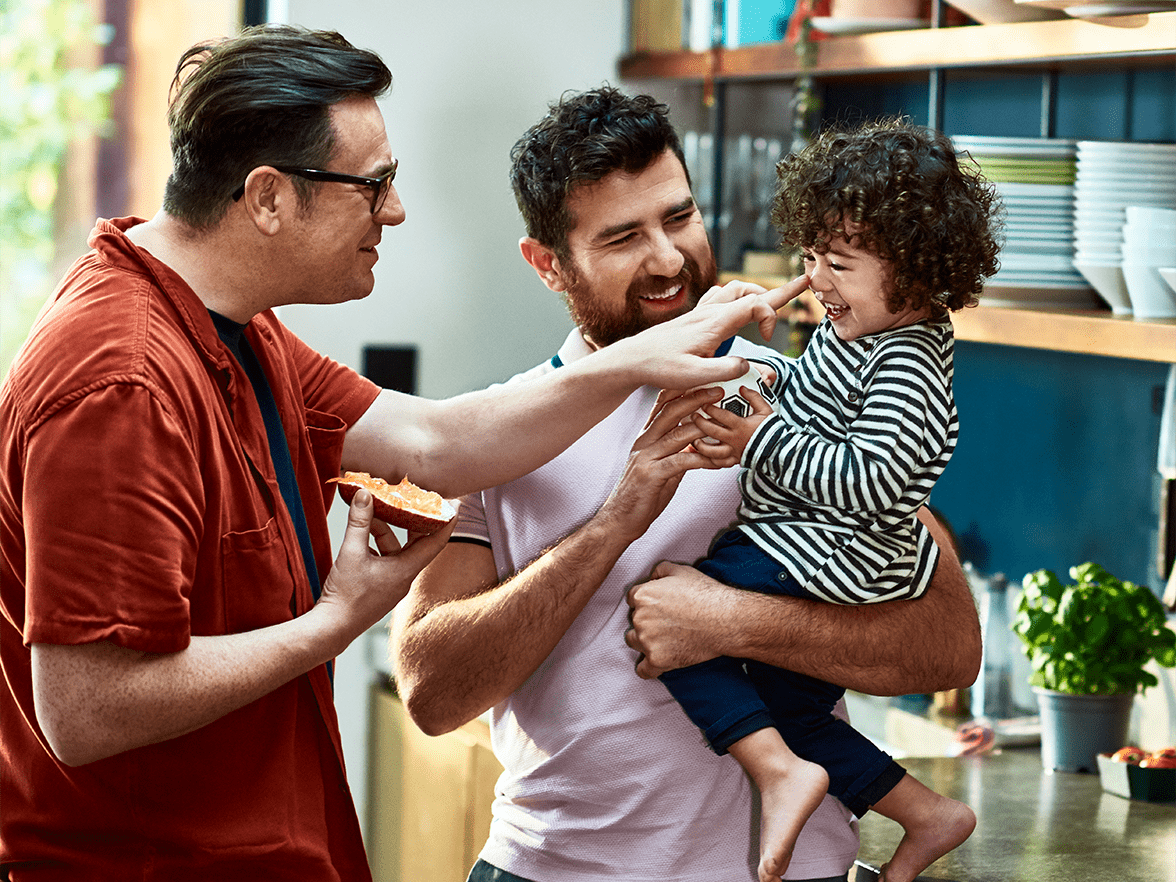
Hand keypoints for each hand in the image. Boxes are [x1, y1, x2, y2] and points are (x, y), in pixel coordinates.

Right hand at [316, 488, 454, 640]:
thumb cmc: (345, 596)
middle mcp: (404, 578)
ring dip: (384, 532)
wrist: (332, 628)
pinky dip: (376, 546)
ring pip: (396, 551)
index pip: (436, 542)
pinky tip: (360, 538)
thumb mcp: (351, 552)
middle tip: (409, 502)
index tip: (452, 507)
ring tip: (369, 516)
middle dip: (411, 522)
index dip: (445, 523)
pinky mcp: (381, 588)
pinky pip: (385, 561)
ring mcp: (392, 584)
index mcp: (406, 570)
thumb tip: (364, 495)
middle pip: (416, 544)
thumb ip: (359, 521)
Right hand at [598, 388, 724, 543]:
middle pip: (670, 412)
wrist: (620, 520)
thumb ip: (676, 453)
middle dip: (696, 398)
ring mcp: (646, 458)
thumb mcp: (660, 468)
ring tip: (725, 424)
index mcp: (646, 438)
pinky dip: (702, 458)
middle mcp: (644, 443)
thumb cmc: (641, 495)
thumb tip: (696, 443)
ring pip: (677, 434)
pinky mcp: (651, 475)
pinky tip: (718, 460)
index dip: (682, 391)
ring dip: (705, 428)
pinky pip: (681, 461)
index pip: (662, 406)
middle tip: (718, 390)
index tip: (703, 381)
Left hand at [611, 275, 809, 390]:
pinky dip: (738, 297)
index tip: (768, 340)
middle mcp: (710, 312)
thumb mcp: (693, 376)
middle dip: (779, 290)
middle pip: (750, 290)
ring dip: (757, 292)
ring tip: (773, 301)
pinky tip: (738, 307)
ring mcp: (702, 312)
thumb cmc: (660, 368)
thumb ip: (723, 370)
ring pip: (736, 289)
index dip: (771, 316)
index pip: (756, 303)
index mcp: (714, 322)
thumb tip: (747, 363)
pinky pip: (721, 296)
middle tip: (803, 284)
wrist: (633, 358)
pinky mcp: (695, 317)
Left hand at [625, 561, 733, 677]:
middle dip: (647, 620)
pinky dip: (648, 667)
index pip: (633, 598)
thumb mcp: (682, 571)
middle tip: (667, 621)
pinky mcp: (658, 661)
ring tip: (663, 639)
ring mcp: (647, 641)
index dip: (646, 601)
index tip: (657, 607)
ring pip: (635, 642)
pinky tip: (655, 662)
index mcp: (643, 596)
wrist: (726, 620)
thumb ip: (660, 570)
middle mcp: (640, 618)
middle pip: (634, 620)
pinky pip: (643, 670)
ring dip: (644, 641)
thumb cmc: (706, 595)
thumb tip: (652, 577)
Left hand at [691, 382, 775, 467]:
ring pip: (711, 451)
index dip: (710, 408)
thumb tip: (742, 387)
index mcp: (741, 426)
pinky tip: (702, 454)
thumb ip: (754, 397)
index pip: (721, 415)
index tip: (703, 403)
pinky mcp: (733, 461)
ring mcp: (733, 452)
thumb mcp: (765, 410)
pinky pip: (717, 463)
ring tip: (693, 439)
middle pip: (712, 431)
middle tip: (693, 416)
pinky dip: (708, 460)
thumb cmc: (772, 429)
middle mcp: (734, 440)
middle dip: (700, 423)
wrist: (778, 450)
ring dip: (700, 445)